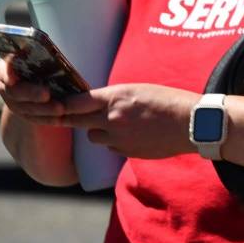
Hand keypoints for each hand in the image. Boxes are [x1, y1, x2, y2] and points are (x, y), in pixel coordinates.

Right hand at [0, 56, 65, 124]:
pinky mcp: (26, 114)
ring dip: (43, 110)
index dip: (6, 73)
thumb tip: (55, 42)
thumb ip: (43, 52)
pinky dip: (47, 119)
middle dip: (30, 94)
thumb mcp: (42, 53)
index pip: (2, 68)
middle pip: (15, 91)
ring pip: (25, 108)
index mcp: (8, 65)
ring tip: (60, 109)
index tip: (12, 79)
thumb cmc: (44, 58)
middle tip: (46, 94)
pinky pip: (35, 118)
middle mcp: (7, 85)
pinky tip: (60, 119)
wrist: (41, 77)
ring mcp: (14, 102)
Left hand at [58, 84, 197, 158]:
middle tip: (61, 116)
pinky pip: (110, 147)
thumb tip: (98, 104)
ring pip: (93, 136)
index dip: (62, 104)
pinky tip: (135, 134)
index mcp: (115, 97)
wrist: (191, 124)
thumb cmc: (169, 100)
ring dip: (98, 131)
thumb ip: (115, 98)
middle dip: (71, 118)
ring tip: (118, 124)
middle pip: (76, 121)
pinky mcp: (125, 152)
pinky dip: (116, 142)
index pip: (76, 102)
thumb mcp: (140, 90)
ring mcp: (117, 137)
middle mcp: (112, 118)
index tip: (53, 103)